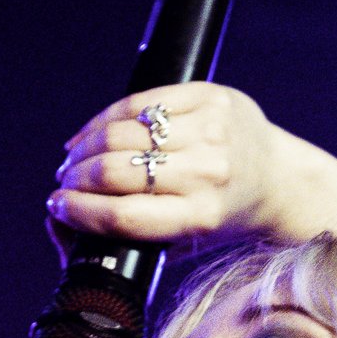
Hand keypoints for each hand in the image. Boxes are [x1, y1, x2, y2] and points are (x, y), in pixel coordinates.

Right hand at [46, 83, 336, 253]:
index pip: (124, 216)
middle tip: (63, 183)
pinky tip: (93, 131)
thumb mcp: (187, 240)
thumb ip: (135, 237)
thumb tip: (64, 225)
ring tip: (73, 159)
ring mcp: (211, 130)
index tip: (57, 206)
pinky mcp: (210, 97)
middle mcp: (208, 173)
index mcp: (203, 217)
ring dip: (85, 147)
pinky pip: (141, 103)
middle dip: (77, 178)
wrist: (279, 180)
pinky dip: (107, 118)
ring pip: (123, 133)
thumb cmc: (223, 217)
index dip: (79, 212)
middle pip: (117, 172)